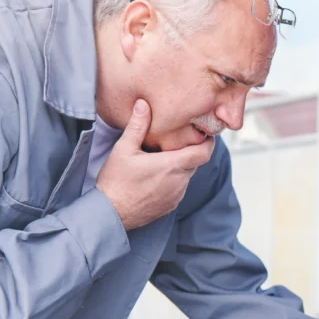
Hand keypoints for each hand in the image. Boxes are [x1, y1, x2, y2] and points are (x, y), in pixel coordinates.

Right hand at [96, 99, 214, 230]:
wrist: (110, 213)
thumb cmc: (116, 181)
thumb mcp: (124, 149)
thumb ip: (137, 125)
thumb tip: (143, 104)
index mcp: (172, 165)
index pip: (204, 153)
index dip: (209, 143)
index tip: (205, 134)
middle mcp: (179, 182)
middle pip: (194, 163)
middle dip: (189, 152)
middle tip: (177, 142)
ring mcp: (176, 196)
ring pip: (186, 176)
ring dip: (179, 167)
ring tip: (161, 159)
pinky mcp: (170, 206)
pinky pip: (178, 189)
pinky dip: (172, 181)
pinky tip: (155, 177)